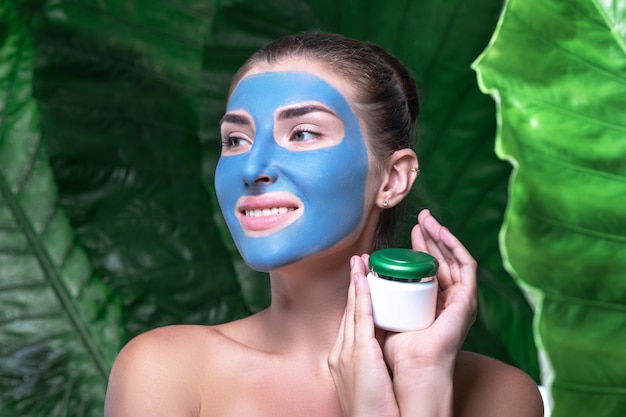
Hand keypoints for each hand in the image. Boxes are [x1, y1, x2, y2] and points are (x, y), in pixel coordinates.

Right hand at [328, 255, 399, 416]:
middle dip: (354, 285)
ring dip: (357, 282)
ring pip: (353, 309)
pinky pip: (361, 316)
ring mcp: (346, 351)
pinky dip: (362, 293)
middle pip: (348, 311)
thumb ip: (370, 365)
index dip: (355, 299)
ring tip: (361, 261)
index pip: (350, 322)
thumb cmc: (373, 415)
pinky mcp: (358, 353)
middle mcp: (340, 352)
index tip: (361, 281)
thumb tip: (379, 355)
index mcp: (341, 360)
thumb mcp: (366, 384)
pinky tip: (365, 276)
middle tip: (360, 261)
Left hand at [383, 209, 476, 373]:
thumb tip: (360, 276)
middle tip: (422, 217)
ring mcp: (459, 301)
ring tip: (429, 220)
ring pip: (454, 259)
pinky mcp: (466, 301)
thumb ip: (374, 298)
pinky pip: (467, 267)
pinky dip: (457, 247)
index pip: (429, 268)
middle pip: (442, 260)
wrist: (410, 371)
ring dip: (443, 237)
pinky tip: (444, 233)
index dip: (421, 247)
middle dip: (432, 237)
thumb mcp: (381, 315)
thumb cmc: (394, 352)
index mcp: (431, 304)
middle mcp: (447, 301)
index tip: (409, 230)